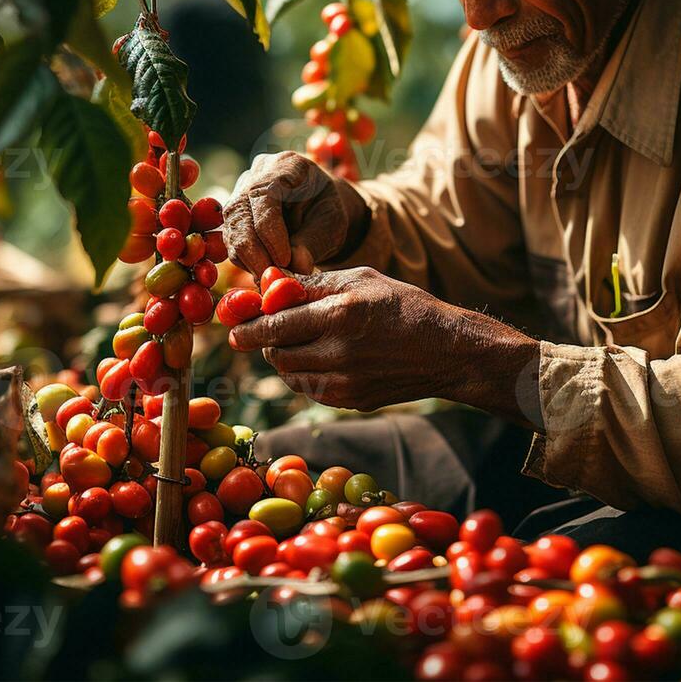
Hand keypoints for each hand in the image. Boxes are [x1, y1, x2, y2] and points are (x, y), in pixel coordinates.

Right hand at [223, 151, 368, 278]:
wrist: (319, 210)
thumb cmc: (328, 212)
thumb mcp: (332, 224)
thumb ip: (313, 243)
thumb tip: (297, 267)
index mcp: (287, 164)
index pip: (264, 195)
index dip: (269, 232)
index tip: (284, 261)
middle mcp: (257, 173)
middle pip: (240, 212)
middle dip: (254, 251)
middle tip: (272, 279)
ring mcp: (241, 191)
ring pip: (232, 229)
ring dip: (249, 260)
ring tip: (272, 278)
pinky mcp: (234, 214)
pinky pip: (231, 240)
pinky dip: (246, 261)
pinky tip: (265, 271)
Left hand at [228, 267, 542, 423]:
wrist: (448, 352)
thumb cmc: (405, 305)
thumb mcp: (362, 279)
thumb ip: (313, 282)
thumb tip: (270, 283)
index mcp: (341, 315)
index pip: (275, 325)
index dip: (248, 328)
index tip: (233, 329)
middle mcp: (339, 352)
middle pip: (276, 353)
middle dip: (265, 341)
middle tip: (265, 329)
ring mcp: (345, 383)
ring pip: (290, 374)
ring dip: (283, 357)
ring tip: (298, 340)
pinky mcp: (350, 402)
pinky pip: (310, 389)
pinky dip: (305, 373)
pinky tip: (320, 357)